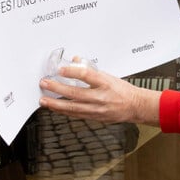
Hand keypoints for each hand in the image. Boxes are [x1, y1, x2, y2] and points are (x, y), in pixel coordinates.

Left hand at [39, 63, 160, 125]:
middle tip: (45, 83)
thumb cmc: (123, 90)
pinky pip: (76, 115)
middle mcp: (100, 96)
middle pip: (75, 93)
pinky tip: (55, 109)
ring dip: (56, 104)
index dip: (72, 72)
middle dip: (57, 88)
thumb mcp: (108, 75)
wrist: (134, 106)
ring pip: (72, 107)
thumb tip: (76, 61)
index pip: (86, 75)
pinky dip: (64, 111)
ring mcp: (97, 109)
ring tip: (44, 100)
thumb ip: (90, 70)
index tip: (61, 69)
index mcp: (105, 83)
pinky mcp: (94, 117)